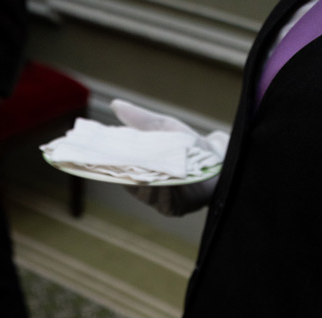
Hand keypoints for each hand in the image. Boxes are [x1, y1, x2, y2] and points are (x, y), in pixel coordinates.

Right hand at [110, 99, 228, 216]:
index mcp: (140, 167)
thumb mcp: (163, 126)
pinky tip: (164, 184)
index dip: (111, 162)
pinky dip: (162, 193)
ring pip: (145, 194)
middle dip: (128, 174)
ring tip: (147, 172)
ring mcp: (159, 199)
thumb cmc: (188, 143)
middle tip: (125, 163)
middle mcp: (146, 186)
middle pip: (130, 183)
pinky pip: (163, 203)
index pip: (119, 168)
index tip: (104, 154)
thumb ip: (140, 119)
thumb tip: (115, 104)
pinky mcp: (173, 208)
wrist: (217, 158)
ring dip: (146, 184)